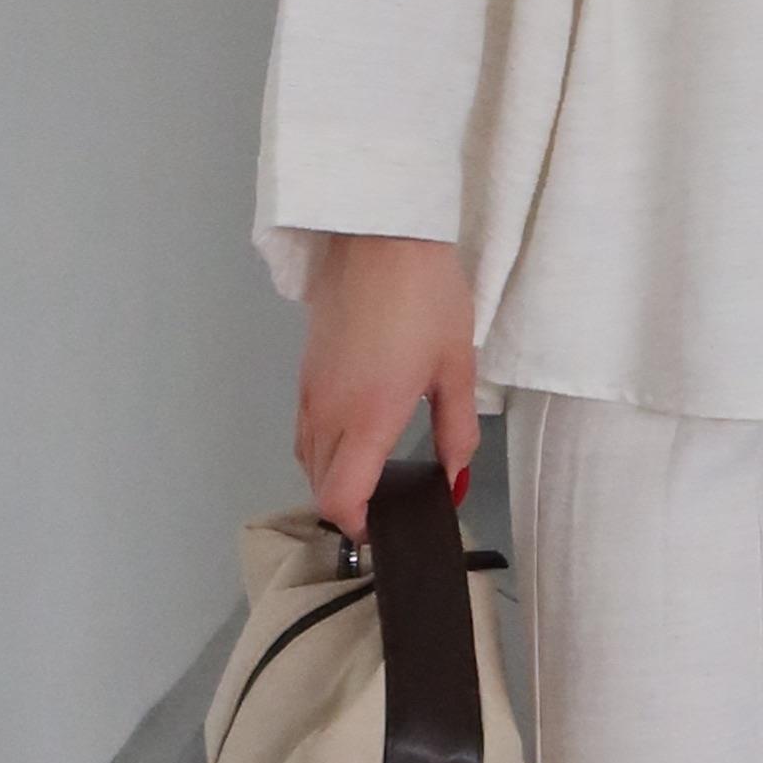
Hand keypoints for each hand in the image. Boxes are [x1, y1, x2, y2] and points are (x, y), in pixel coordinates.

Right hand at [296, 232, 481, 540]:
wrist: (381, 234)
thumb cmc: (426, 296)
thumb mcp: (456, 368)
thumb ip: (456, 431)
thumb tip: (454, 478)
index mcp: (367, 418)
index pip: (341, 499)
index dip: (360, 527)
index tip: (388, 528)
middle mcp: (328, 411)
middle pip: (319, 486)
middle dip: (349, 507)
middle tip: (388, 506)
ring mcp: (311, 389)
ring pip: (307, 458)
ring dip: (333, 477)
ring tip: (373, 475)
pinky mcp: (306, 370)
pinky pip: (306, 428)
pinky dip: (324, 448)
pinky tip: (357, 435)